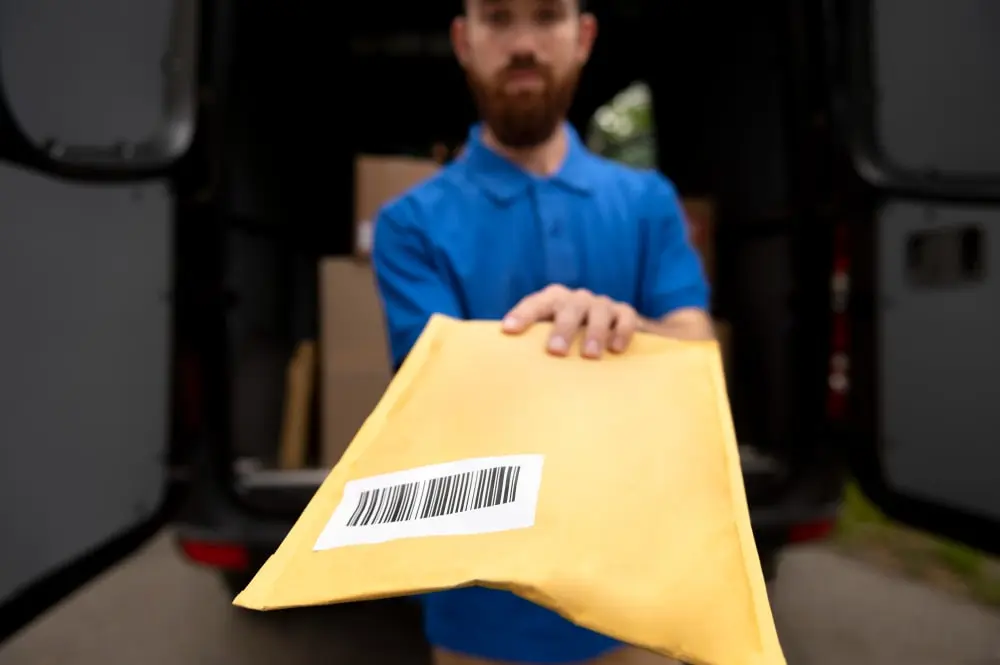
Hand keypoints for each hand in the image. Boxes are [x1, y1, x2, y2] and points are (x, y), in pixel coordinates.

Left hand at [501, 285, 640, 358]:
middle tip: (556, 352)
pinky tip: (616, 349)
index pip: (535, 304)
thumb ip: (531, 345)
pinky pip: (625, 317)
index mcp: (552, 300)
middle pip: (568, 309)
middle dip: (562, 329)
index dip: (522, 315)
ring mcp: (601, 304)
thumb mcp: (549, 336)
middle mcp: (576, 299)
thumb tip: (506, 370)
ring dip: (594, 333)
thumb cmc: (568, 338)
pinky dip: (622, 331)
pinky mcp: (624, 312)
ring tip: (590, 356)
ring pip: (598, 312)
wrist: (611, 326)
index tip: (509, 330)